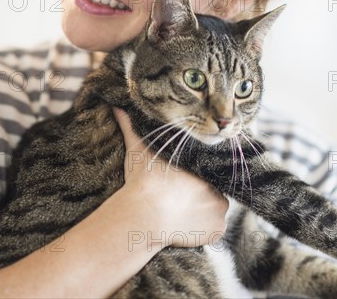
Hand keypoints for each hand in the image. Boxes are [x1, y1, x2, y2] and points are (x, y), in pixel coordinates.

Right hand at [113, 108, 228, 249]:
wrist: (144, 216)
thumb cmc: (143, 181)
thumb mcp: (137, 150)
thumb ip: (131, 127)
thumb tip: (117, 106)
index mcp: (201, 166)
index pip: (205, 169)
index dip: (195, 174)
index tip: (180, 179)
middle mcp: (217, 184)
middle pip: (211, 188)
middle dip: (199, 191)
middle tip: (178, 195)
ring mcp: (219, 209)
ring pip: (215, 209)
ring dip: (204, 209)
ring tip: (182, 210)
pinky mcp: (216, 230)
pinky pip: (214, 229)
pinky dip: (205, 229)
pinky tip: (186, 224)